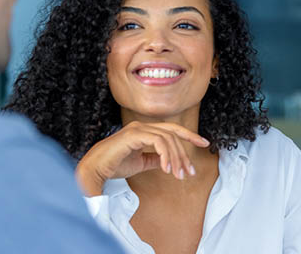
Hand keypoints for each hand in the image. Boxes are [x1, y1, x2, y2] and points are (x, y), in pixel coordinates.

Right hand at [74, 121, 209, 195]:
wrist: (95, 170)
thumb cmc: (114, 165)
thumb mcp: (141, 163)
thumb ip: (155, 159)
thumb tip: (169, 161)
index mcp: (145, 131)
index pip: (172, 130)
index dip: (190, 136)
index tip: (204, 144)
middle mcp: (142, 126)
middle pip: (173, 134)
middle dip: (185, 153)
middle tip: (189, 172)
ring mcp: (138, 128)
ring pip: (168, 139)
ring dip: (176, 158)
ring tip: (178, 175)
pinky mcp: (133, 135)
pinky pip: (157, 141)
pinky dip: (166, 155)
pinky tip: (167, 169)